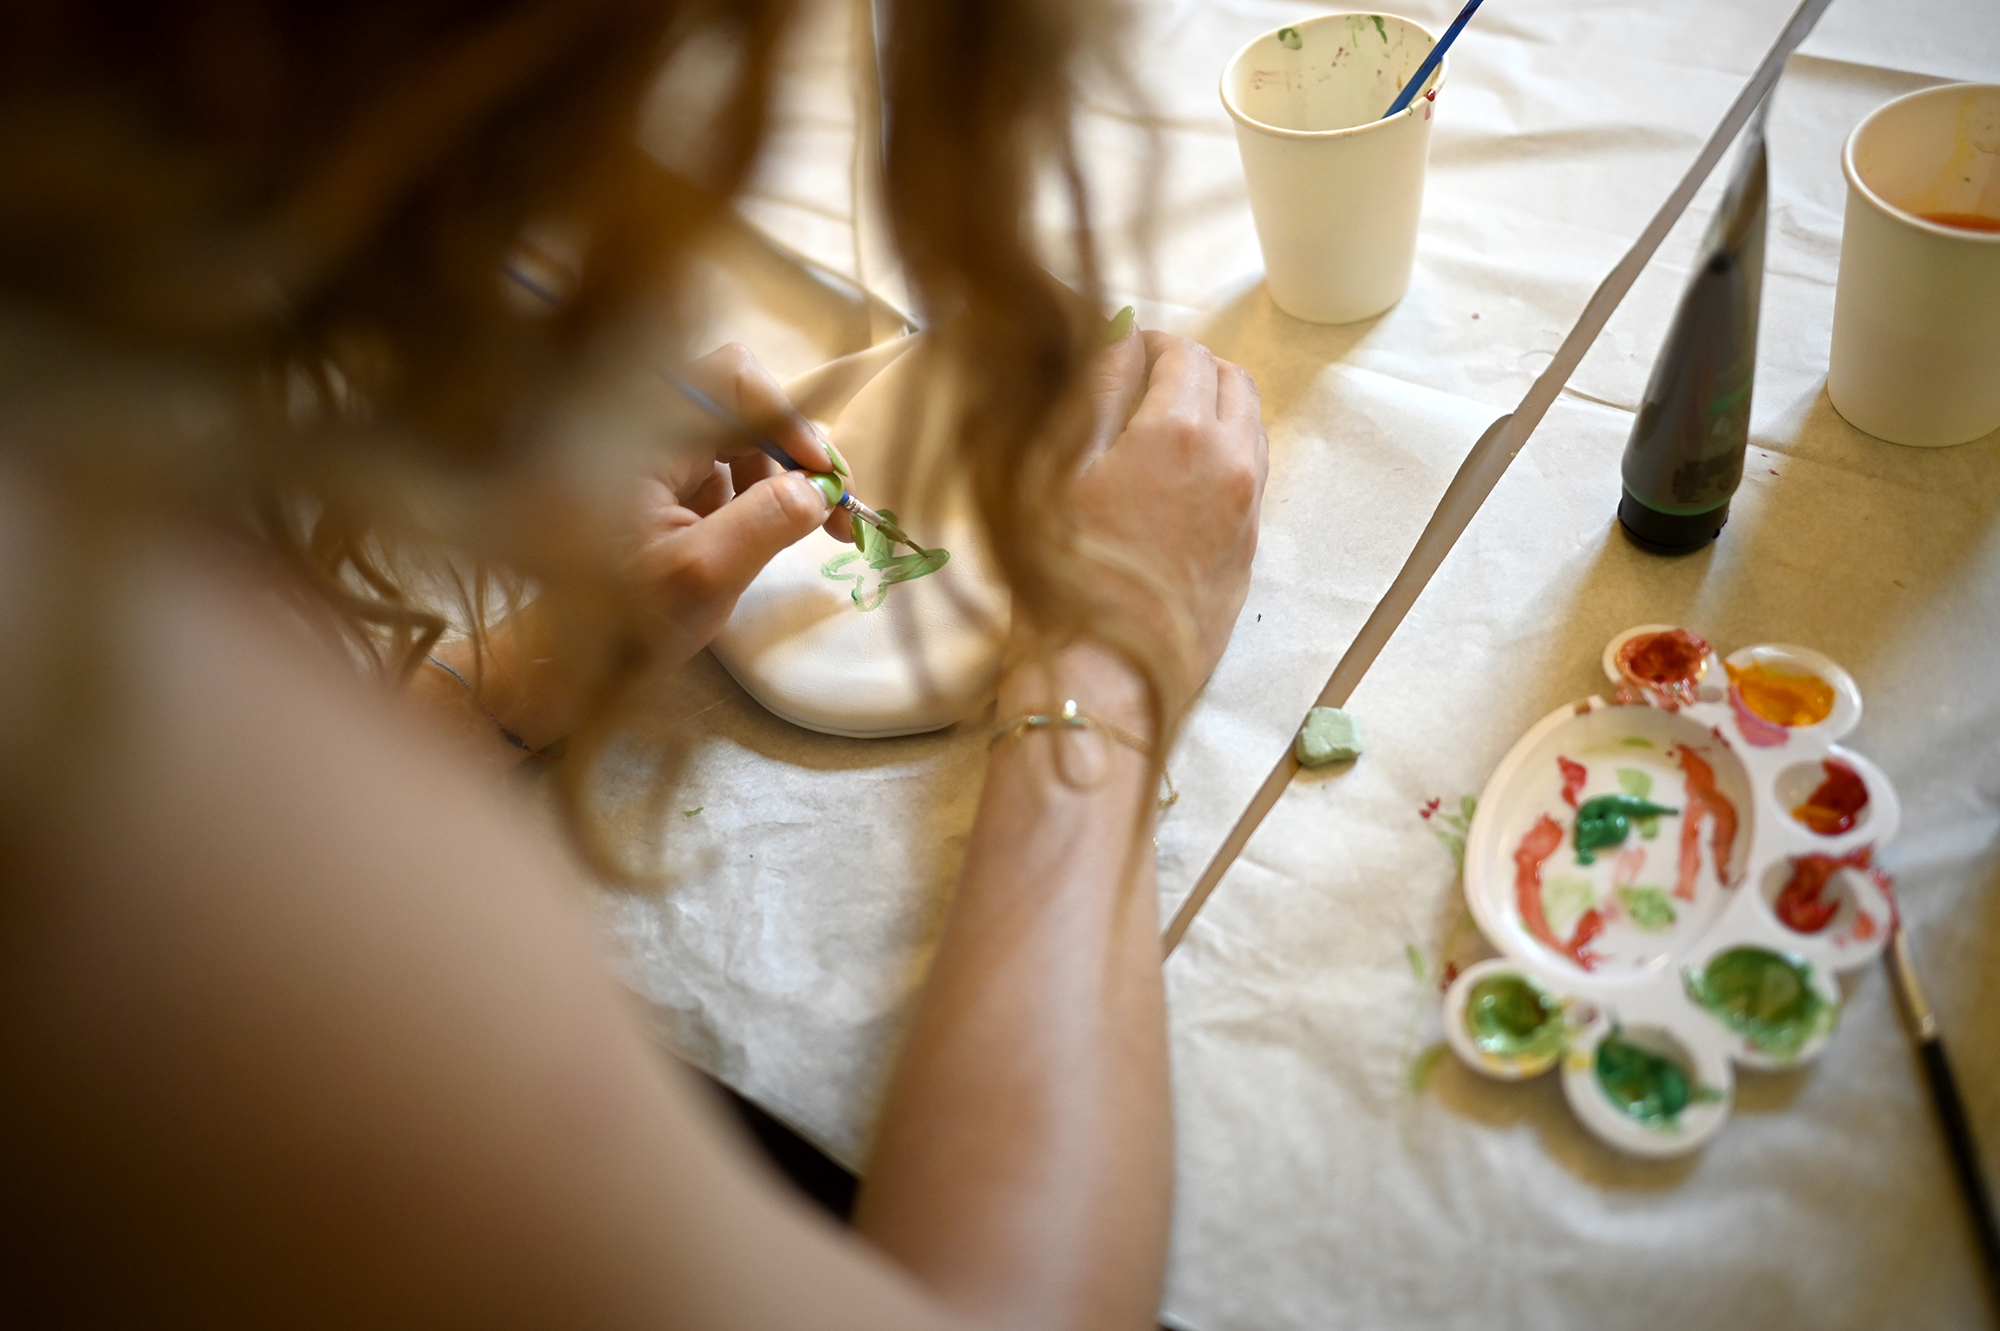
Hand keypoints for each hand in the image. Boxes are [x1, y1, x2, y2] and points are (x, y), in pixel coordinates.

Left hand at [634, 343, 855, 668]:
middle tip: (835, 508)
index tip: (825, 479)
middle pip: (742, 403)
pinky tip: (753, 539)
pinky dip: (752, 494)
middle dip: (793, 454)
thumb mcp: (702, 576)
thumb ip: (765, 522)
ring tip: (792, 536)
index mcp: (639, 433)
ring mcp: (650, 450)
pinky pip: (721, 463)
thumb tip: (821, 487)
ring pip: (738, 435)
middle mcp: (642, 426)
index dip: (790, 420)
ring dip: (776, 479)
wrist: (566, 658)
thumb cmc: (620, 623)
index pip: (733, 378)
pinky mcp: (660, 476)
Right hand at [1052, 324, 1268, 717]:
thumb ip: (1092, 393)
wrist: (1101, 679)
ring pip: (1248, 427)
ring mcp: (1245, 511)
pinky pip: (1247, 476)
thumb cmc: (1062, 578)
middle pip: (1229, 381)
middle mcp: (1229, 464)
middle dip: (1187, 369)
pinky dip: (1219, 455)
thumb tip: (1113, 339)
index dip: (1146, 342)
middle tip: (1138, 382)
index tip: (1117, 350)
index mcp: (1180, 433)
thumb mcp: (1056, 470)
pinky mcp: (1247, 551)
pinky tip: (1169, 479)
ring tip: (1155, 428)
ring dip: (1210, 410)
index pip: (1182, 352)